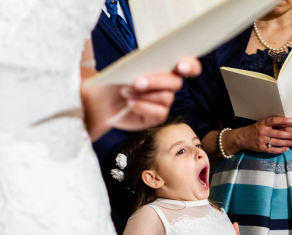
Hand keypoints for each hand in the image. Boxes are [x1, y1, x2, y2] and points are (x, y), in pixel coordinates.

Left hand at [81, 58, 201, 140]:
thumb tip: (144, 61)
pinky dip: (143, 106)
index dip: (190, 66)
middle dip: (157, 81)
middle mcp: (167, 85)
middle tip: (137, 81)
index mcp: (165, 68)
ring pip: (166, 97)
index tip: (181, 66)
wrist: (101, 101)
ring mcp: (163, 101)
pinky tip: (130, 103)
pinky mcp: (157, 116)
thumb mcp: (126, 66)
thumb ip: (142, 63)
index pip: (188, 66)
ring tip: (125, 92)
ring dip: (144, 94)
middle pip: (176, 83)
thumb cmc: (114, 80)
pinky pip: (159, 112)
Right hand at [236, 117, 291, 153]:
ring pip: (277, 142)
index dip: (283, 121)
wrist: (243, 138)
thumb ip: (272, 124)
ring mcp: (262, 141)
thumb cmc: (255, 129)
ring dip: (286, 143)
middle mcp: (263, 132)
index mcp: (263, 124)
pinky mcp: (262, 148)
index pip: (274, 121)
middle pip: (278, 133)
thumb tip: (286, 123)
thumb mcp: (262, 123)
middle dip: (289, 135)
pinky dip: (280, 150)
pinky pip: (273, 150)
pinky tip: (287, 149)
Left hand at [278, 113, 291, 145]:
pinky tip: (285, 141)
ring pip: (291, 137)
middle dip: (280, 131)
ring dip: (284, 138)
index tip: (275, 125)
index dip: (281, 124)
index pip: (289, 122)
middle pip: (288, 130)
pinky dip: (289, 142)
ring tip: (278, 137)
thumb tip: (280, 120)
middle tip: (274, 132)